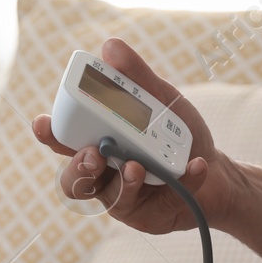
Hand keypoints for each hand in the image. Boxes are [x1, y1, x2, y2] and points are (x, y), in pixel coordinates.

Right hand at [35, 37, 234, 234]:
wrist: (217, 170)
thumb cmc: (178, 135)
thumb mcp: (161, 100)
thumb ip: (135, 77)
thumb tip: (109, 47)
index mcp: (98, 140)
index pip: (65, 139)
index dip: (50, 133)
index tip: (43, 123)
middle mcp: (103, 172)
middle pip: (74, 176)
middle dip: (79, 166)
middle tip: (95, 154)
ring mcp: (121, 196)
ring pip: (108, 196)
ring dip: (122, 181)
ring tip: (137, 166)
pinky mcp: (146, 215)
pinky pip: (157, 202)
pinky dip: (180, 181)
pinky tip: (196, 165)